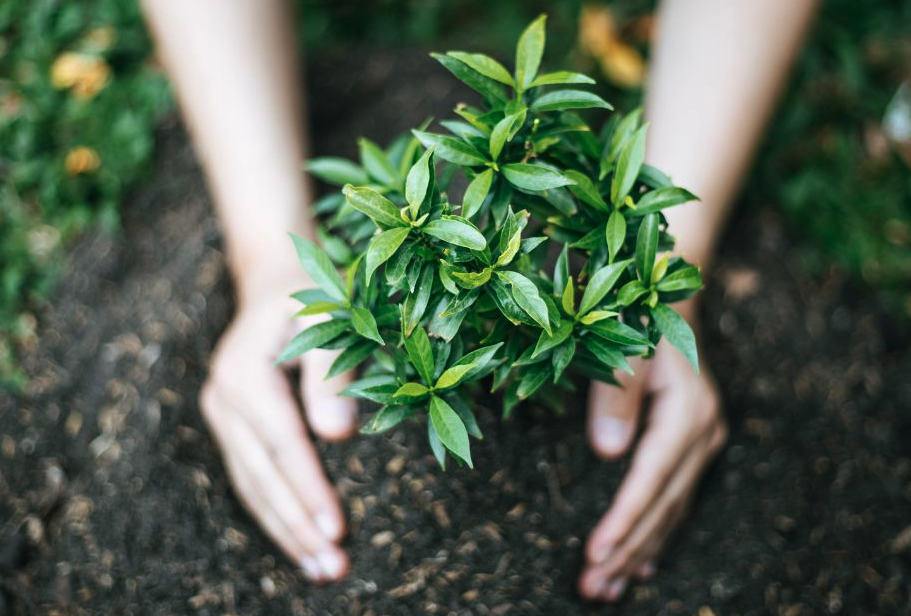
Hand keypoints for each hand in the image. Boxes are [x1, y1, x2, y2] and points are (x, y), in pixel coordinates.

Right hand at [199, 265, 356, 581]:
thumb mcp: (329, 318)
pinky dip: (274, 513)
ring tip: (321, 570)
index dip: (309, 489)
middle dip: (297, 525)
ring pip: (251, 485)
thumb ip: (332, 373)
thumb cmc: (312, 296)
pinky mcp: (231, 427)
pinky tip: (299, 542)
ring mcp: (222, 415)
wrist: (274, 282)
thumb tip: (338, 436)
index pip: (281, 443)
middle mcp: (224, 398)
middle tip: (333, 567)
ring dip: (285, 531)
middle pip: (261, 475)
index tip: (337, 529)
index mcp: (245, 371)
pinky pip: (250, 478)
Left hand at [578, 312, 726, 601]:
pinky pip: (676, 501)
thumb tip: (607, 453)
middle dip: (626, 550)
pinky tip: (643, 567)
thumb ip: (616, 398)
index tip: (595, 555)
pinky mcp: (696, 447)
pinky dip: (657, 535)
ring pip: (670, 510)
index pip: (651, 481)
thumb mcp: (624, 350)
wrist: (670, 305)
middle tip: (592, 588)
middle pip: (662, 505)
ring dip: (639, 552)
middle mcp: (703, 435)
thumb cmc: (639, 321)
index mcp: (687, 414)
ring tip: (608, 589)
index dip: (623, 520)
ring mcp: (704, 443)